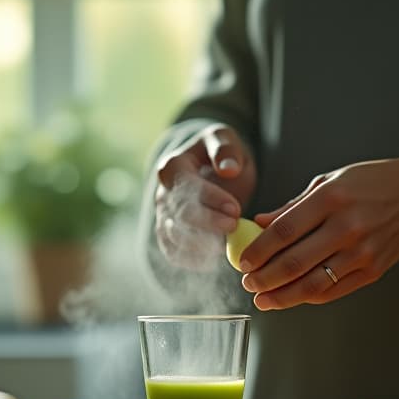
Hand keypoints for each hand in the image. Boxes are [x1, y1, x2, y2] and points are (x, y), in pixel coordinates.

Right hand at [154, 124, 256, 269]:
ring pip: (174, 237)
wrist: (211, 170)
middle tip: (233, 226)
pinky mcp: (169, 234)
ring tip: (226, 245)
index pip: (187, 187)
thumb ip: (226, 150)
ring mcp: (164, 216)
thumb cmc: (219, 153)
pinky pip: (173, 252)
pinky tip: (214, 259)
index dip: (211, 199)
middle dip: (208, 223)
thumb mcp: (224, 139)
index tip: (236, 209)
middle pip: (180, 215)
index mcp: (173, 166)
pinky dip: (191, 260)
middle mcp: (163, 193)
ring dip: (201, 245)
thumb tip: (229, 169)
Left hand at [238, 155, 398, 308]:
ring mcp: (362, 251)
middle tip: (248, 283)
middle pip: (294, 262)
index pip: (283, 231)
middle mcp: (347, 226)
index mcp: (331, 198)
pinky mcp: (374, 270)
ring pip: (313, 283)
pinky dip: (309, 297)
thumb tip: (258, 223)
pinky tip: (291, 297)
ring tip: (263, 299)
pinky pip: (334, 290)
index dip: (257, 251)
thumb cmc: (369, 184)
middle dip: (264, 278)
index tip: (242, 261)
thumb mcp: (328, 182)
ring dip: (282, 296)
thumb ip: (293, 207)